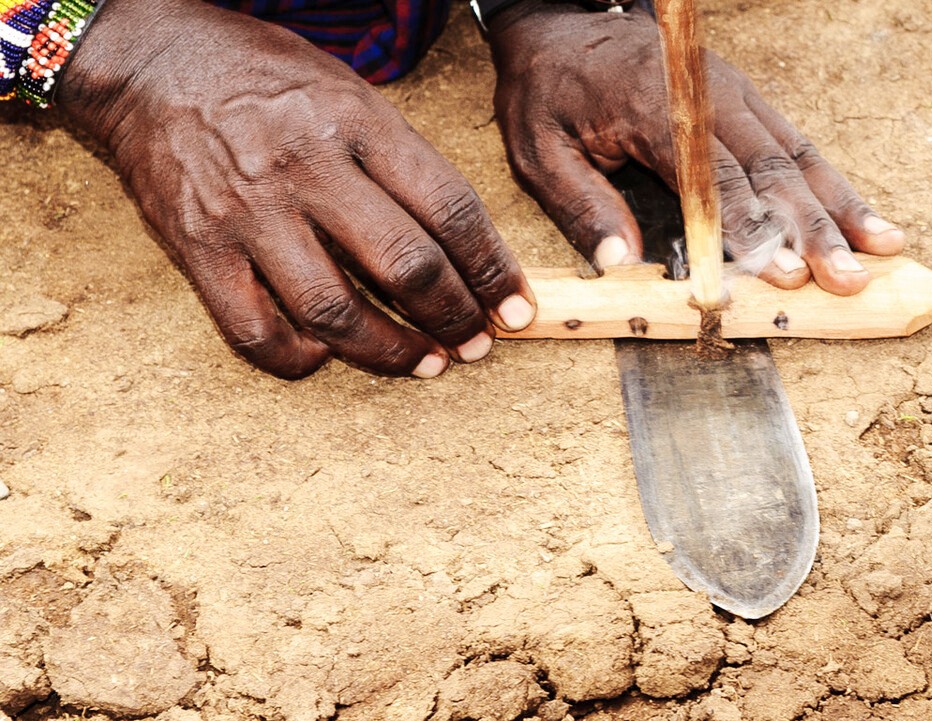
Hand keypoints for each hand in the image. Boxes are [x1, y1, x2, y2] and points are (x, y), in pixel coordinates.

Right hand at [59, 0, 535, 378]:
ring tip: (424, 363)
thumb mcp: (349, 92)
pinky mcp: (198, 250)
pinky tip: (327, 354)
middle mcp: (306, 169)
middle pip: (404, 266)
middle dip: (456, 317)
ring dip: (392, 352)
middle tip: (477, 342)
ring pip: (336, 312)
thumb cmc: (262, 79)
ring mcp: (249, 214)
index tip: (513, 303)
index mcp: (356, 123)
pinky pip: (257, 332)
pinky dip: (301, 358)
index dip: (492, 268)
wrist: (149, 65)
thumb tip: (462, 242)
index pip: (449, 208)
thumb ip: (401, 160)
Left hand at [487, 2, 904, 294]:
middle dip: (813, 230)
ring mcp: (735, 96)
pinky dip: (833, 184)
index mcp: (655, 108)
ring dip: (839, 207)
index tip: (782, 275)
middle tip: (847, 279)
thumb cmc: (548, 91)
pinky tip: (862, 218)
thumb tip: (621, 265)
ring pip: (798, 155)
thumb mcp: (538, 150)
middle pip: (771, 169)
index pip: (712, 177)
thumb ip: (582, 206)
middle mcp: (708, 98)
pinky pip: (798, 144)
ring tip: (881, 251)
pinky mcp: (747, 102)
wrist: (561, 26)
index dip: (751, 229)